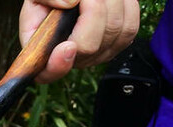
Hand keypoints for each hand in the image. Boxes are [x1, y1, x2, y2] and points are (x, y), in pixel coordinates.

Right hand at [19, 0, 139, 82]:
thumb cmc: (48, 3)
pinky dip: (126, 7)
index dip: (59, 64)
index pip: (49, 73)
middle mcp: (70, 60)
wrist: (67, 1)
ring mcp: (95, 56)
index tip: (67, 46)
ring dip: (110, 4)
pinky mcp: (116, 45)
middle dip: (93, 10)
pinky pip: (130, 27)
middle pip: (89, 47)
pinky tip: (111, 0)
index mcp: (43, 53)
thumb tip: (71, 2)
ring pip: (113, 32)